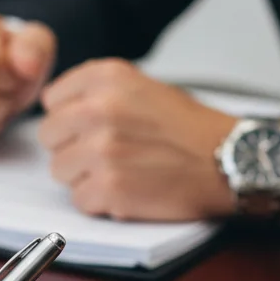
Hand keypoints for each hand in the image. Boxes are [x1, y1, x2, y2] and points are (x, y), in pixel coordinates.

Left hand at [40, 59, 237, 220]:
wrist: (230, 160)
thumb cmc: (187, 128)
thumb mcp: (142, 87)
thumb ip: (97, 92)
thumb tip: (53, 106)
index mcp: (107, 78)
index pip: (52, 100)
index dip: (69, 118)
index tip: (93, 126)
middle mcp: (100, 109)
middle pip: (49, 137)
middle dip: (72, 148)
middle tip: (108, 153)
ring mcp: (102, 150)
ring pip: (59, 170)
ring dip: (84, 176)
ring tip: (121, 171)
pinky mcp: (108, 187)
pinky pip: (79, 199)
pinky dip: (100, 202)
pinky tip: (128, 190)